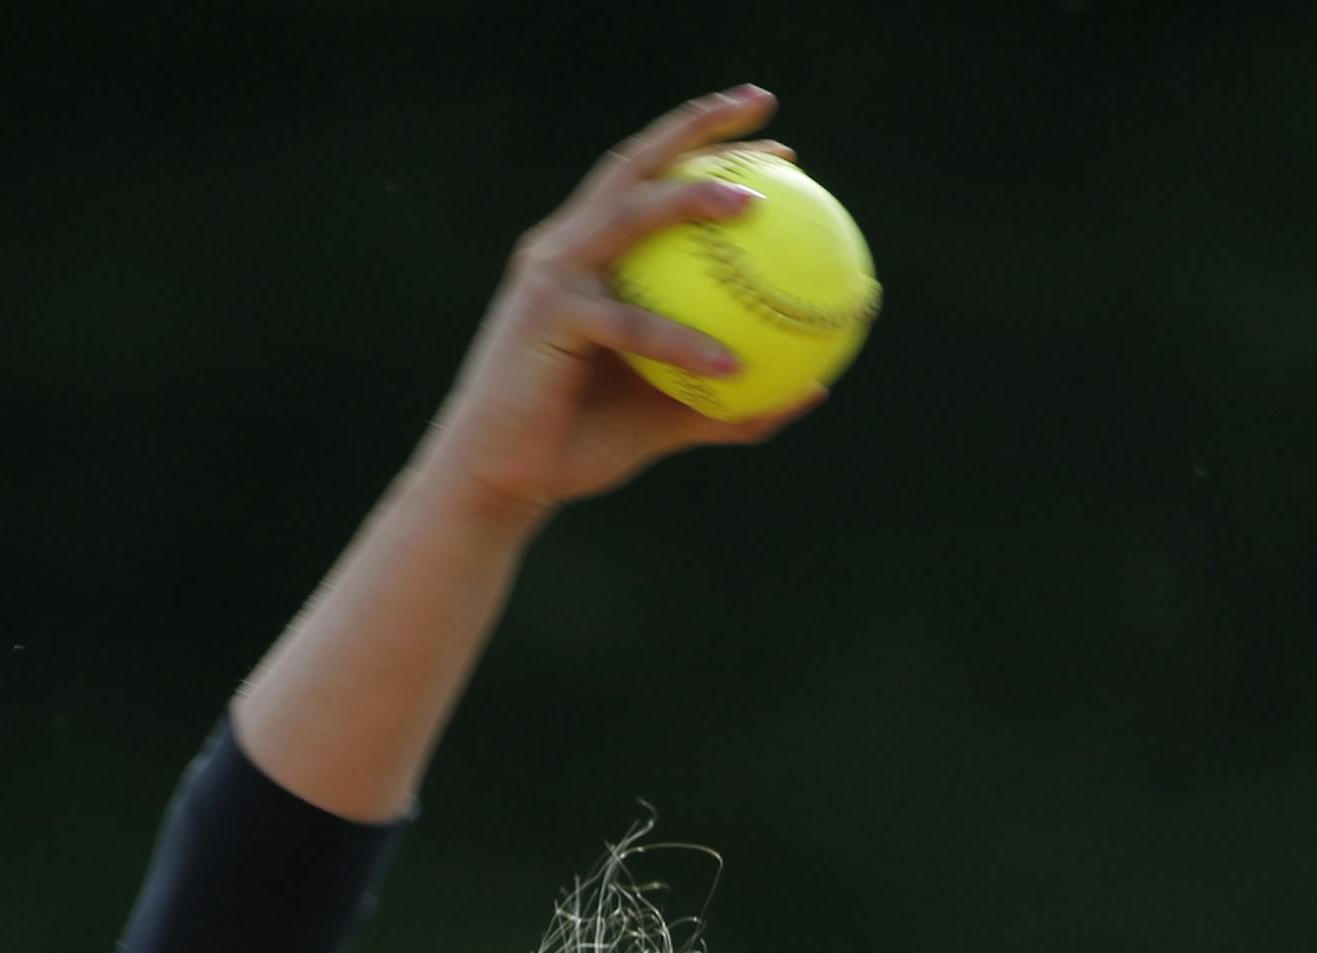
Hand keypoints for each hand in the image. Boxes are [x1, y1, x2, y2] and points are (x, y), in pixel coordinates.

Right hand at [411, 86, 826, 519]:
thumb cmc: (580, 447)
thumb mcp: (669, 420)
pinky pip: (628, 324)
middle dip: (699, 125)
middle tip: (763, 105)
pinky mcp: (546, 315)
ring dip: (690, 197)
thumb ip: (733, 402)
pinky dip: (680, 342)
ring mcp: (553, 273)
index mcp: (592, 257)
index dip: (712, 153)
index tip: (779, 150)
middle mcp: (567, 247)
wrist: (500, 482)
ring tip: (755, 203)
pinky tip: (732, 364)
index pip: (654, 183)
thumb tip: (815, 390)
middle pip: (636, 163)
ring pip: (627, 213)